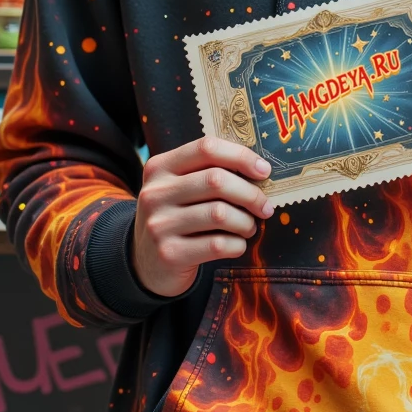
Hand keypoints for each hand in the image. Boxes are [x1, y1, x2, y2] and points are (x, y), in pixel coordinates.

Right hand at [132, 137, 272, 297]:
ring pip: (220, 213)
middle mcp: (155, 193)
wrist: (145, 264)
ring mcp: (159, 224)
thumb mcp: (179, 189)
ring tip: (249, 227)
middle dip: (251, 194)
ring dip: (246, 222)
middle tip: (265, 207)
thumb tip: (260, 170)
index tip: (264, 171)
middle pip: (216, 180)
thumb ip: (207, 173)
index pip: (206, 148)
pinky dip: (237, 245)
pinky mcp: (170, 254)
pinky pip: (218, 245)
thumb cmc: (176, 218)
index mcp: (160, 167)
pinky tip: (237, 245)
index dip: (241, 156)